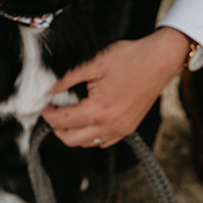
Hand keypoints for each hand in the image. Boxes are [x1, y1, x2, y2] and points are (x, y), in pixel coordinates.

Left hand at [42, 27, 191, 147]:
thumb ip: (68, 77)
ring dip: (73, 133)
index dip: (47, 114)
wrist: (160, 60)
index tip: (43, 105)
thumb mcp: (94, 62)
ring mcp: (121, 130)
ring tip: (67, 115)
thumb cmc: (130, 58)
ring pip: (87, 144)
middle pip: (71, 140)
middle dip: (56, 128)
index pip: (62, 121)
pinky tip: (87, 120)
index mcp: (99, 110)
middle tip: (51, 112)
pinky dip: (90, 136)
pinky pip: (103, 142)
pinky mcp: (129, 128)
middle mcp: (110, 126)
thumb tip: (49, 89)